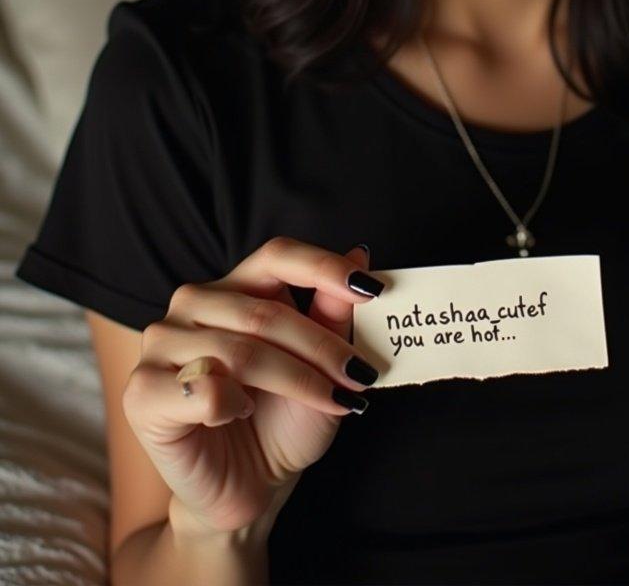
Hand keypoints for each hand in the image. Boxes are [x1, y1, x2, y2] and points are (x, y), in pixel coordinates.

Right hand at [121, 238, 383, 534]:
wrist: (250, 487)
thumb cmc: (284, 421)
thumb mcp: (322, 368)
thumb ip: (333, 313)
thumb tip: (359, 255)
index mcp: (234, 286)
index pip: (277, 255)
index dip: (323, 267)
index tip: (370, 289)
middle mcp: (192, 304)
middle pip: (265, 311)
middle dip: (321, 347)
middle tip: (359, 376)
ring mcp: (161, 344)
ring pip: (241, 352)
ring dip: (296, 380)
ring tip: (328, 400)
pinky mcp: (143, 390)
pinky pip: (202, 389)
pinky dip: (235, 405)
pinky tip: (242, 414)